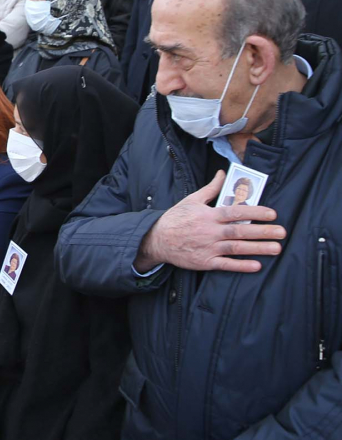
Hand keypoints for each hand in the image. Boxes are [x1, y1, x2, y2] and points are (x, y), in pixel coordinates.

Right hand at [135, 171, 284, 274]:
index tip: (272, 214)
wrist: (157, 239)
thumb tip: (222, 173)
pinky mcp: (205, 261)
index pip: (235, 212)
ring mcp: (208, 247)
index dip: (255, 213)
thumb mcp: (191, 200)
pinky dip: (241, 265)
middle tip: (282, 232)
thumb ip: (210, 189)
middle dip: (263, 232)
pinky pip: (226, 264)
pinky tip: (256, 265)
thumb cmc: (175, 218)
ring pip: (236, 248)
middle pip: (240, 231)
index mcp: (208, 215)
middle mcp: (210, 231)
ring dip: (258, 249)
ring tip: (276, 248)